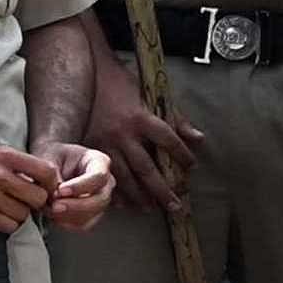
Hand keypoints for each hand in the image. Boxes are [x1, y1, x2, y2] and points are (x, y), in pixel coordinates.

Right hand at [0, 142, 65, 233]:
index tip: (45, 188)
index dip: (50, 183)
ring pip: (24, 214)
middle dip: (35, 202)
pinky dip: (7, 225)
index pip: (46, 170)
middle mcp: (0, 176)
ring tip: (6, 210)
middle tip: (25, 202)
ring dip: (18, 215)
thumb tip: (35, 174)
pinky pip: (9, 226)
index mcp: (3, 156)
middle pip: (38, 196)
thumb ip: (9, 161)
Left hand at [39, 141, 115, 232]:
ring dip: (70, 216)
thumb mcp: (49, 157)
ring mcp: (100, 198)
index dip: (80, 186)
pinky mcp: (92, 213)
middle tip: (54, 207)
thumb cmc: (51, 156)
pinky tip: (53, 216)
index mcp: (99, 161)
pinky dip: (68, 223)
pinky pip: (84, 224)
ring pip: (94, 214)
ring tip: (48, 208)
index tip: (60, 191)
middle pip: (101, 199)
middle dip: (77, 206)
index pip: (99, 176)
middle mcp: (105, 182)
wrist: (50, 164)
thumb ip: (52, 174)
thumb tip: (55, 195)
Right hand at [81, 58, 201, 213]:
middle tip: (176, 206)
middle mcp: (123, 133)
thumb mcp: (150, 94)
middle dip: (163, 190)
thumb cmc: (121, 84)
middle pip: (148, 168)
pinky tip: (122, 203)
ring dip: (138, 195)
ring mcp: (105, 142)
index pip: (168, 141)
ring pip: (125, 176)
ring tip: (150, 208)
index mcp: (141, 118)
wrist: (83, 74)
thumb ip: (175, 118)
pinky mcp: (89, 147)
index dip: (182, 154)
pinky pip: (103, 173)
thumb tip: (198, 138)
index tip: (191, 166)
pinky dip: (113, 189)